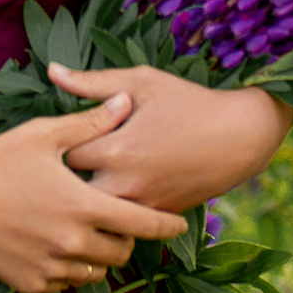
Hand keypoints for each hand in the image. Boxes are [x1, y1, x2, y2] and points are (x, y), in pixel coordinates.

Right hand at [0, 92, 188, 292]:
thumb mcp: (45, 134)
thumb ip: (91, 122)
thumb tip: (126, 101)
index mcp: (83, 206)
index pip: (142, 222)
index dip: (166, 225)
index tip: (181, 225)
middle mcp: (72, 243)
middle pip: (120, 251)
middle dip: (125, 237)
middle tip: (116, 220)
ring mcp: (50, 267)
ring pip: (94, 271)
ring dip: (97, 255)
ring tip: (86, 233)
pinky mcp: (28, 283)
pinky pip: (63, 282)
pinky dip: (68, 268)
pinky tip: (57, 246)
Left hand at [52, 63, 292, 212]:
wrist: (240, 137)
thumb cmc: (189, 102)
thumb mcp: (142, 82)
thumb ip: (93, 82)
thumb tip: (52, 71)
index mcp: (116, 149)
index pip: (63, 153)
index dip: (60, 141)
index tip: (66, 132)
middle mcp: (124, 184)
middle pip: (72, 191)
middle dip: (66, 176)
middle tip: (70, 159)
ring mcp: (141, 206)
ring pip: (95, 213)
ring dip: (88, 196)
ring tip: (90, 176)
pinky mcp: (157, 217)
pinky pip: (121, 222)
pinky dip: (114, 208)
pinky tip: (118, 187)